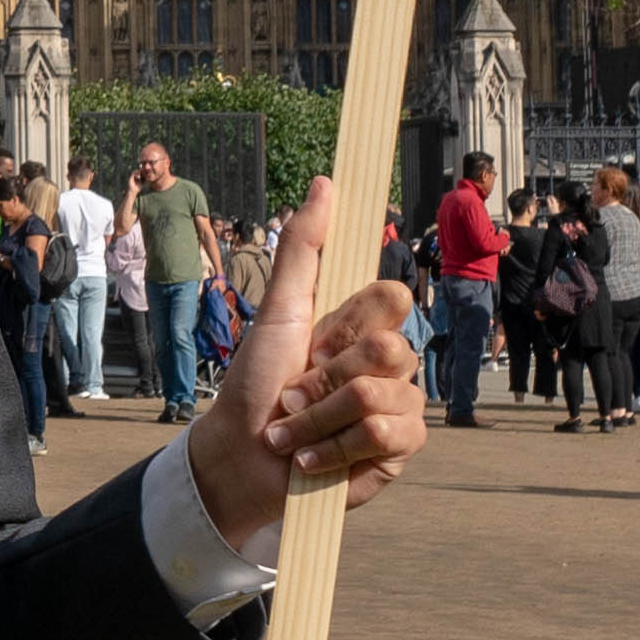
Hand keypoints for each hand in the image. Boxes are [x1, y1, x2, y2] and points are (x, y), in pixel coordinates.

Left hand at [191, 220, 431, 543]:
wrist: (241, 457)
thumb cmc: (254, 384)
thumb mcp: (277, 310)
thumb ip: (303, 248)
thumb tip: (326, 183)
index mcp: (360, 324)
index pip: (393, 296)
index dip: (354, 321)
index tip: (316, 342)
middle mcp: (385, 361)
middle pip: (390, 348)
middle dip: (327, 377)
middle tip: (295, 391)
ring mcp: (397, 405)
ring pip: (383, 395)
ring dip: (321, 417)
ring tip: (295, 429)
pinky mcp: (398, 449)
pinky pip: (390, 435)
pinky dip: (337, 448)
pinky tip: (312, 457)